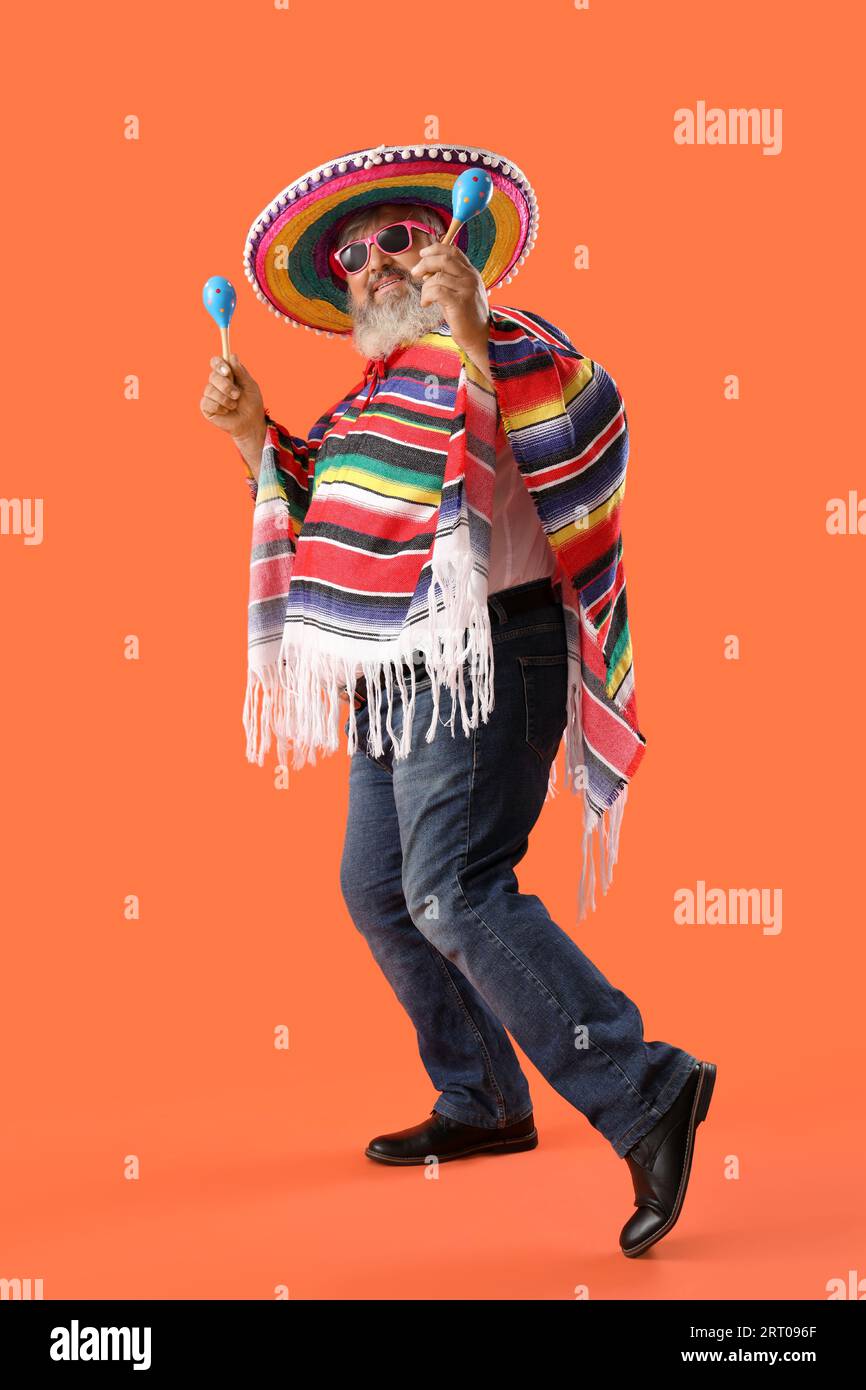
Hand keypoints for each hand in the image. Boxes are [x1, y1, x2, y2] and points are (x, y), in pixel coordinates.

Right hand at [200, 354, 265, 453]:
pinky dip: (220, 408)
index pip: (216, 362)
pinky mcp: (206, 407)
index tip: (227, 371)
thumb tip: (232, 356)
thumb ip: (241, 372)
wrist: (251, 424)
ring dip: (225, 399)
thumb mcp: (250, 386)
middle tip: (237, 395)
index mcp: (226, 374)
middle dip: (226, 386)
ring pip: (210, 390)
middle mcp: (216, 383)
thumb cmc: (252, 404)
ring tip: (234, 406)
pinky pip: (207, 403)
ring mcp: (210, 395)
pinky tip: (226, 412)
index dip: (218, 364)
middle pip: (212, 376)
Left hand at [410, 242, 490, 368]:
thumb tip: (426, 271)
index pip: (453, 251)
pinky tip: (426, 304)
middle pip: (444, 259)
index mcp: (471, 272)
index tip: (423, 254)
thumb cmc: (466, 316)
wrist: (480, 337)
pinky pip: (436, 291)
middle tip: (415, 273)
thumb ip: (448, 279)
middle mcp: (470, 277)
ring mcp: (467, 289)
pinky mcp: (460, 302)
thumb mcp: (459, 292)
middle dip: (425, 263)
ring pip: (437, 277)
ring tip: (426, 299)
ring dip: (425, 287)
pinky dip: (426, 296)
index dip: (435, 249)